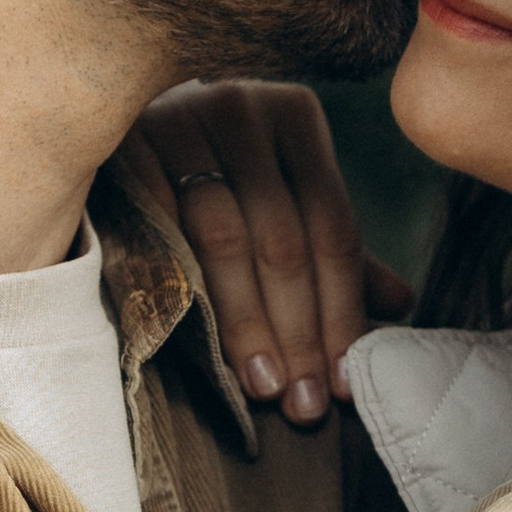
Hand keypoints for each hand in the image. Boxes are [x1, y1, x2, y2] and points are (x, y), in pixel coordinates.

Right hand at [116, 79, 412, 421]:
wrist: (112, 111)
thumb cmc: (212, 169)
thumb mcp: (281, 196)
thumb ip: (332, 248)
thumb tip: (399, 306)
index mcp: (295, 117)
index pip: (333, 230)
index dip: (341, 313)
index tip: (341, 384)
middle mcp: (241, 109)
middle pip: (282, 239)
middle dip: (299, 330)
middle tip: (303, 402)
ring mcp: (179, 121)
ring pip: (224, 239)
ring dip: (246, 322)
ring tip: (263, 384)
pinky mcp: (122, 146)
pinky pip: (159, 231)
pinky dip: (181, 290)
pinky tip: (197, 341)